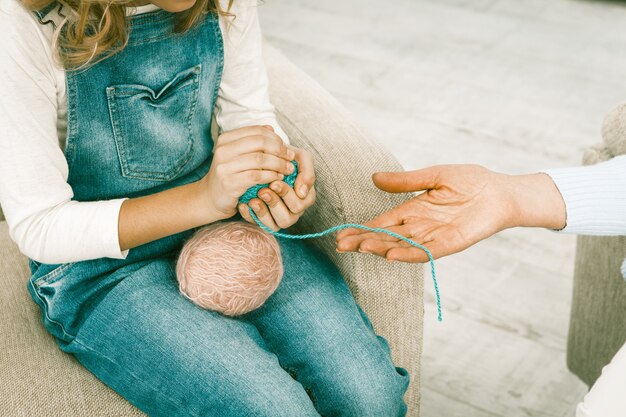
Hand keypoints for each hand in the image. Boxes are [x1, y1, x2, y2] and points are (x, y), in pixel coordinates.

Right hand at [197, 126, 294, 221]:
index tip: (286, 149)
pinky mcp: (229, 183)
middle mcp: (223, 150)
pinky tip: (278, 178)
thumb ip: (253, 141)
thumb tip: (271, 128)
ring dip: (279, 164)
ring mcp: (224, 167)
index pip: (257, 131)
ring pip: (260, 159)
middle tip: (290, 158)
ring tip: (288, 170)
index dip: (276, 139)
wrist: (211, 198)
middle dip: (279, 150)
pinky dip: (271, 176)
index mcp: (226, 139)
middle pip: (260, 142)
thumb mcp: (238, 155)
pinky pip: (257, 176)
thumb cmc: (230, 175)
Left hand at [238, 146, 315, 230]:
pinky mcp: (264, 221)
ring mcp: (279, 218)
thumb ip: (307, 172)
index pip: (299, 204)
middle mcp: (293, 211)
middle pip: (287, 218)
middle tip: (262, 190)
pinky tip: (244, 204)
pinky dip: (250, 215)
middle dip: (274, 203)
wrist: (265, 159)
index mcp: (304, 198)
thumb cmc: (285, 158)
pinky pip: (258, 225)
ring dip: (263, 212)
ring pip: (275, 225)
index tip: (274, 182)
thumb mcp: (300, 158)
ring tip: (253, 199)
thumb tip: (302, 192)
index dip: (287, 195)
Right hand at [335, 164, 565, 262]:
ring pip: (400, 245)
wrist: (501, 192)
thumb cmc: (471, 181)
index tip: (341, 234)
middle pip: (386, 236)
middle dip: (363, 241)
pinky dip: (408, 254)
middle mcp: (419, 226)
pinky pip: (425, 251)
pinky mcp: (449, 243)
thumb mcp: (433, 176)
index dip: (362, 229)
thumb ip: (405, 181)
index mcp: (413, 210)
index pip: (382, 222)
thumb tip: (374, 178)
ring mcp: (433, 236)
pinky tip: (391, 255)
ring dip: (380, 248)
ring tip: (359, 248)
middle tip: (340, 246)